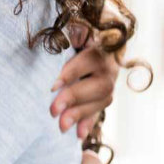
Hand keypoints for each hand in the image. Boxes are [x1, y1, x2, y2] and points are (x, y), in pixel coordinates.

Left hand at [51, 24, 120, 138]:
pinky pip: (100, 111)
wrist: (98, 39)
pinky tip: (78, 135)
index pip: (88, 61)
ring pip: (102, 100)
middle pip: (99, 85)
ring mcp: (111, 82)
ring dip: (80, 114)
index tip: (52, 86)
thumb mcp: (75, 29)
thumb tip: (72, 35)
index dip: (71, 73)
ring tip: (60, 126)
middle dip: (74, 98)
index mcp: (101, 47)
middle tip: (52, 110)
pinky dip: (88, 123)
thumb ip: (74, 33)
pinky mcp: (106, 96)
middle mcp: (110, 66)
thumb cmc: (77, 34)